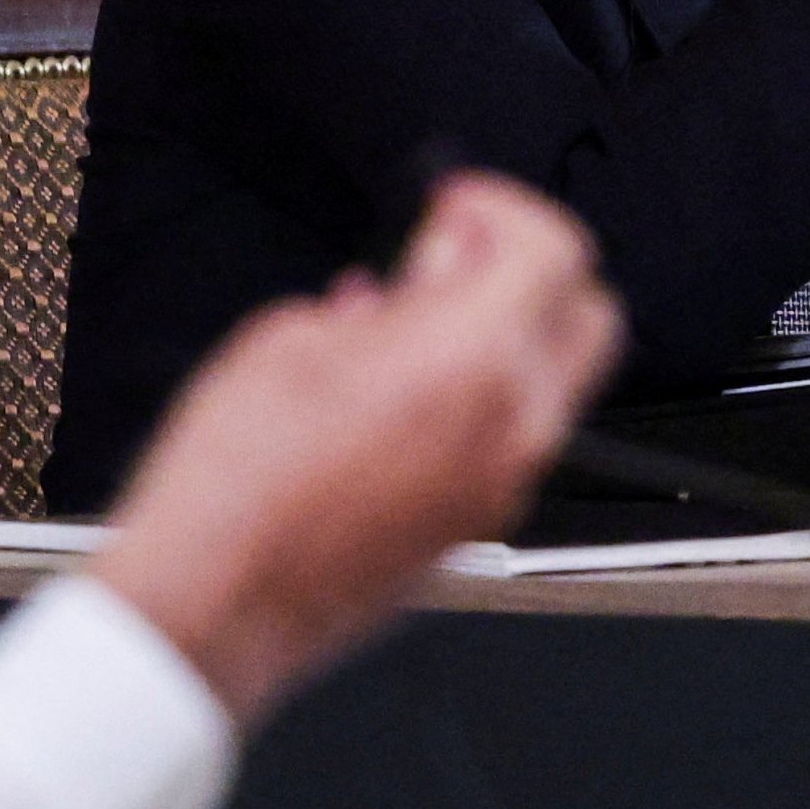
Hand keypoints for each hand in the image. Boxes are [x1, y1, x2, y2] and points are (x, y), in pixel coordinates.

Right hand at [93, 175, 620, 723]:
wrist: (218, 600)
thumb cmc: (238, 485)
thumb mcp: (288, 341)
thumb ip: (378, 300)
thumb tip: (403, 289)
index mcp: (471, 361)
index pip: (556, 249)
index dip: (501, 208)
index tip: (452, 210)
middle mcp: (511, 426)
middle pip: (591, 316)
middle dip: (531, 270)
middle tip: (453, 259)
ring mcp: (504, 486)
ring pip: (556, 383)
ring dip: (505, 338)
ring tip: (410, 331)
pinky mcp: (478, 526)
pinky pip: (515, 440)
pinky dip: (482, 400)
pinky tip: (400, 394)